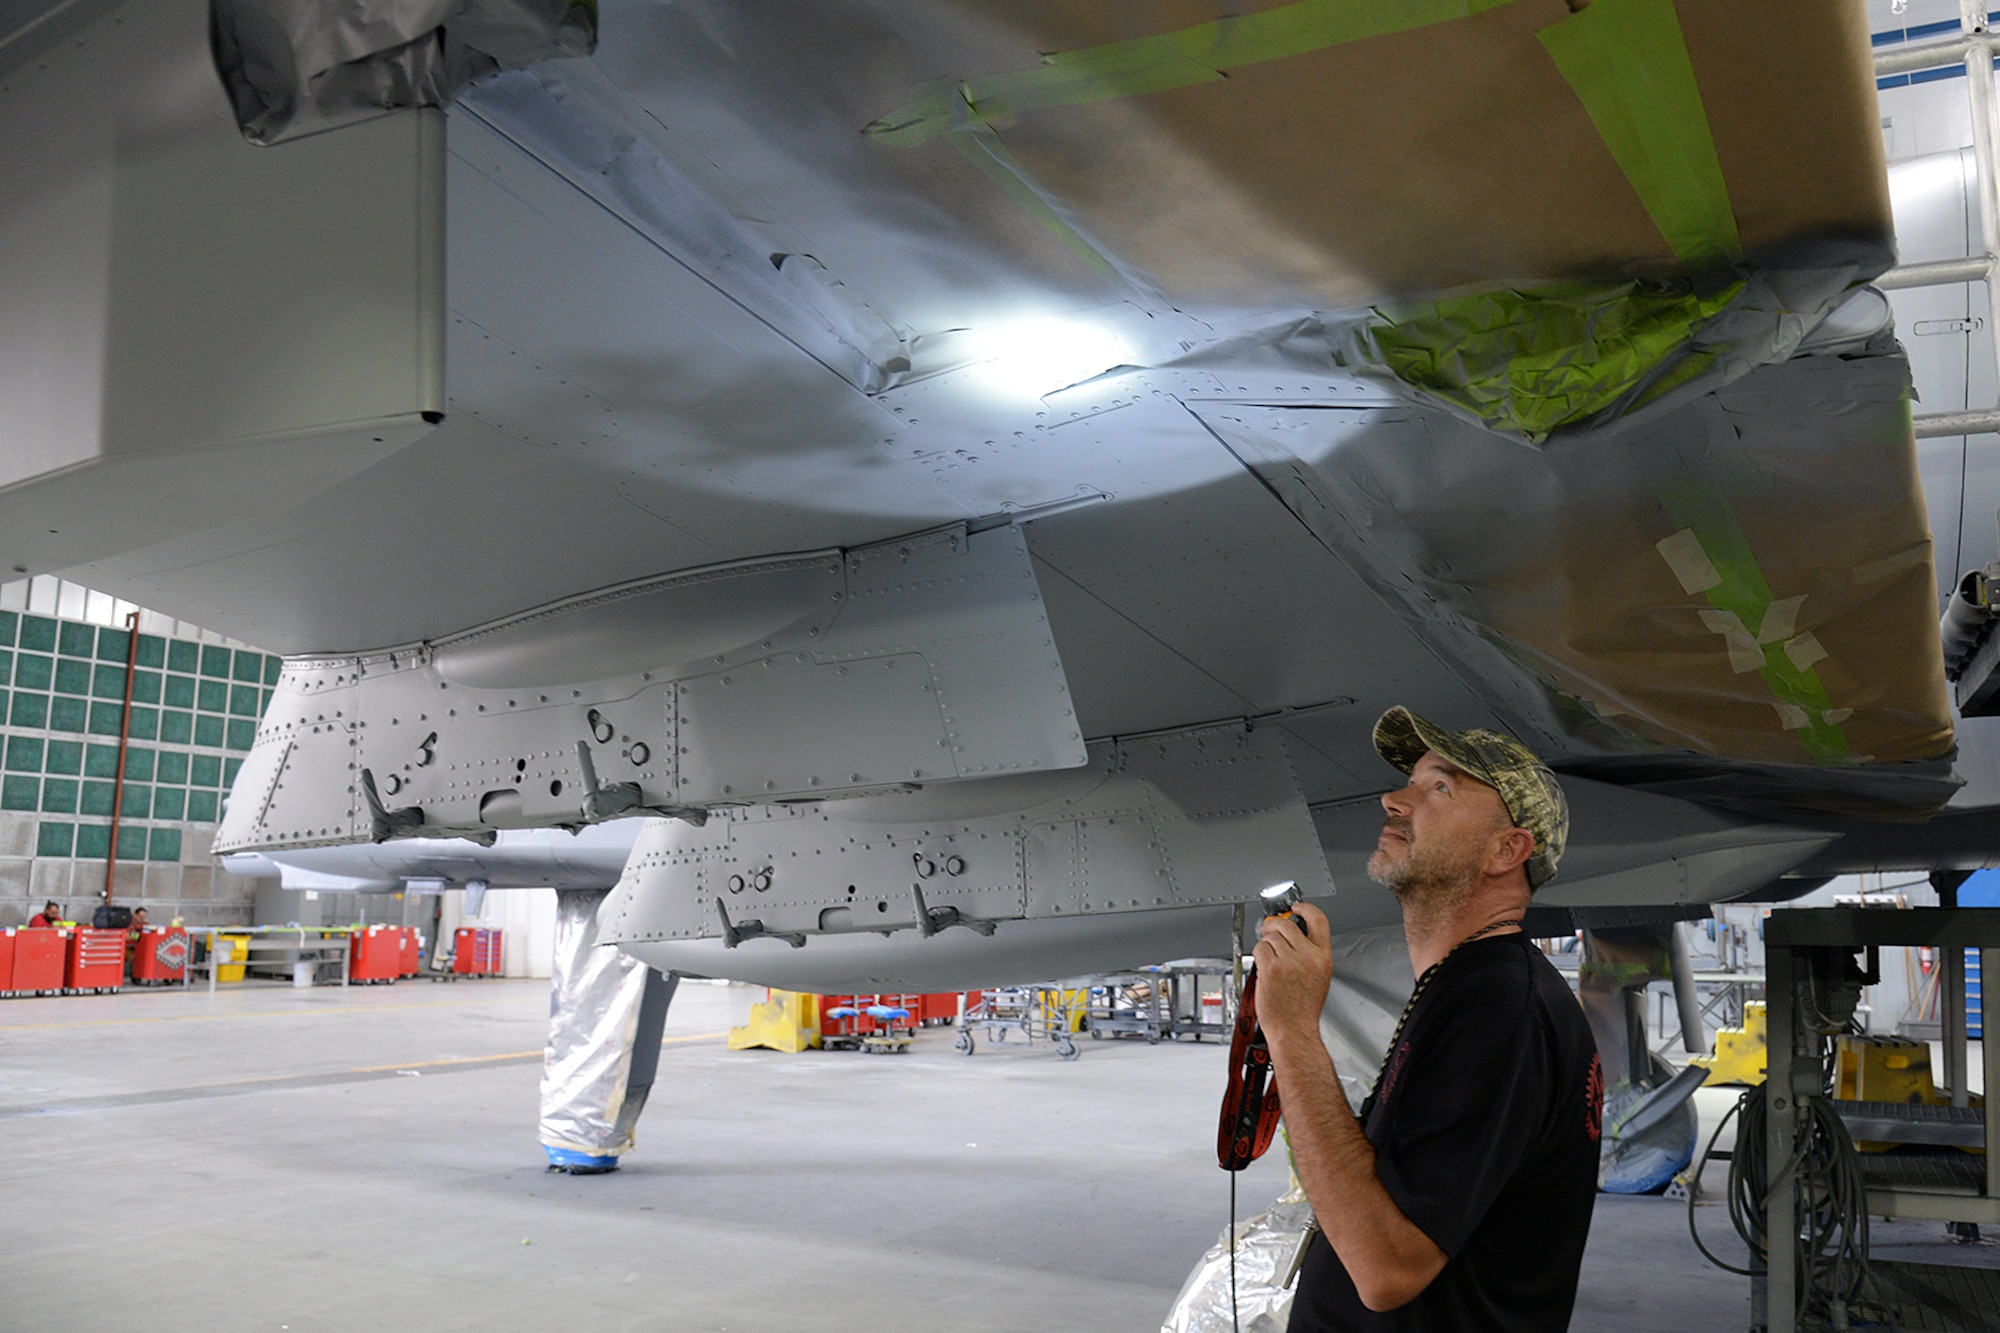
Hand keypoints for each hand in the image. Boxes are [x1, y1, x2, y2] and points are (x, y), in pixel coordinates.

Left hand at [1253, 901, 1333, 1052]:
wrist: (1294, 1029)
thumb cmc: (1303, 1009)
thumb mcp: (1319, 976)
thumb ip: (1310, 954)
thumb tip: (1294, 936)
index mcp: (1323, 957)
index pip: (1319, 920)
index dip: (1305, 908)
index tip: (1296, 906)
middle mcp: (1308, 957)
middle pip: (1287, 924)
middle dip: (1274, 924)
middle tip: (1268, 929)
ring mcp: (1289, 962)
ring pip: (1271, 936)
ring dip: (1265, 943)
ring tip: (1268, 958)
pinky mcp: (1271, 968)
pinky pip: (1260, 948)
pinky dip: (1258, 954)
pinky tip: (1263, 966)